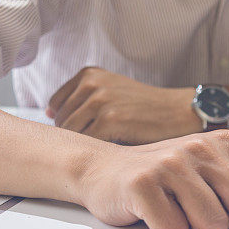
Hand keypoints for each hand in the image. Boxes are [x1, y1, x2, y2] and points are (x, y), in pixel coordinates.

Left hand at [47, 67, 200, 143]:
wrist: (178, 111)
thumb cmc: (146, 106)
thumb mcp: (113, 88)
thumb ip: (84, 97)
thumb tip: (50, 114)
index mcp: (89, 74)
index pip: (56, 103)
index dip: (64, 122)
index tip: (79, 133)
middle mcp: (92, 84)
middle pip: (61, 120)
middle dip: (73, 137)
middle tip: (90, 149)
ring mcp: (100, 100)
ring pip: (71, 132)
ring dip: (82, 146)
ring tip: (98, 152)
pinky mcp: (110, 119)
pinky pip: (88, 141)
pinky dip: (95, 151)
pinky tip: (108, 154)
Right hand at [74, 130, 228, 228]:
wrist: (103, 168)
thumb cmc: (164, 175)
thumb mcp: (208, 170)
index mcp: (227, 146)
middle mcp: (205, 149)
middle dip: (228, 219)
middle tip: (200, 205)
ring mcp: (175, 163)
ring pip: (214, 224)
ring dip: (194, 227)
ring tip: (174, 206)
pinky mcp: (147, 183)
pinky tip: (153, 211)